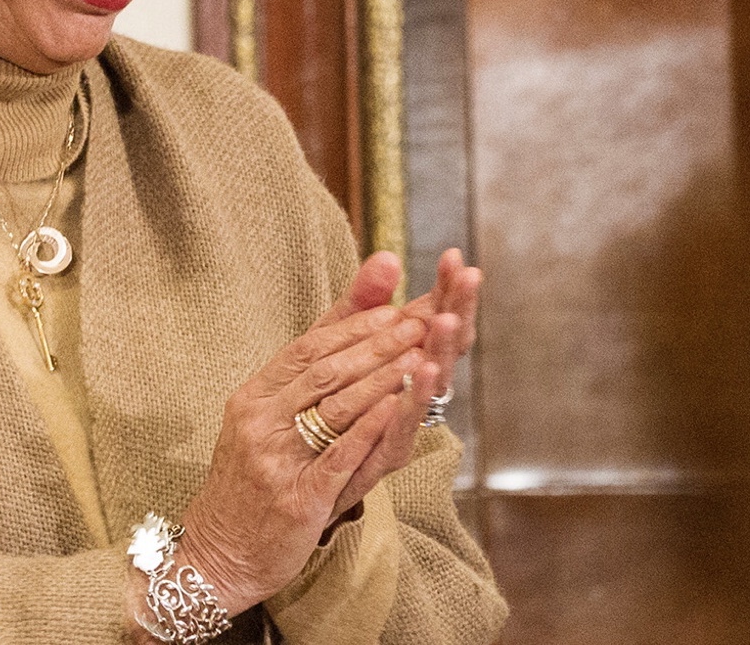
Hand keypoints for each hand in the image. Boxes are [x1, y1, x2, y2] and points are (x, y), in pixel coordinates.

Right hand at [171, 252, 429, 612]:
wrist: (218, 555)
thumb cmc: (250, 482)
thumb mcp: (265, 421)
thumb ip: (303, 377)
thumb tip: (342, 331)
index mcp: (253, 398)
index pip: (308, 347)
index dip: (355, 325)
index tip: (395, 308)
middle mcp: (260, 423)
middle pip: (325, 372)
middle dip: (376, 344)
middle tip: (417, 323)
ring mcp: (276, 461)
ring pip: (334, 408)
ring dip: (381, 378)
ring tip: (419, 356)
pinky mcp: (297, 500)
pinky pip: (338, 457)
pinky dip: (368, 429)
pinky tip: (395, 408)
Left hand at [330, 248, 480, 516]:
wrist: (282, 494)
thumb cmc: (318, 413)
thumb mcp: (335, 348)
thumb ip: (362, 304)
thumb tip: (387, 257)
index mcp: (407, 360)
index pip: (436, 317)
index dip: (446, 288)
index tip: (452, 256)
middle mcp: (413, 395)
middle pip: (446, 346)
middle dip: (457, 308)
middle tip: (467, 276)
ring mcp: (401, 428)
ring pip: (430, 386)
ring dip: (440, 349)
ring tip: (445, 319)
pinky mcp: (382, 463)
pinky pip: (402, 430)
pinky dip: (412, 400)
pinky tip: (420, 370)